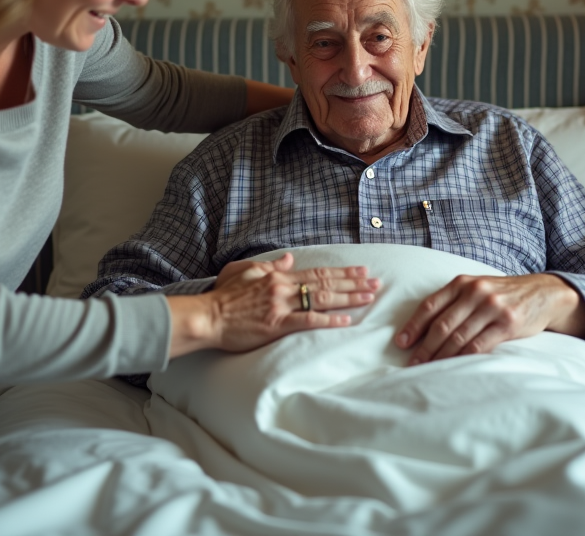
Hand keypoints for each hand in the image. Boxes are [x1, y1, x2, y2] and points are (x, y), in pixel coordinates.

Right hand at [167, 253, 378, 356]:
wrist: (208, 317)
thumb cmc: (223, 296)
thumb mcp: (244, 271)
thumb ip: (269, 266)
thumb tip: (288, 259)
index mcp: (277, 276)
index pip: (317, 272)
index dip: (342, 272)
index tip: (361, 271)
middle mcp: (283, 288)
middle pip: (326, 283)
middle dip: (353, 283)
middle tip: (376, 283)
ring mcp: (281, 306)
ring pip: (322, 299)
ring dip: (349, 298)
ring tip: (369, 297)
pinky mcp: (276, 325)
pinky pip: (308, 320)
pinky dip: (329, 320)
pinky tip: (346, 320)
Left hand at [394, 273, 584, 364]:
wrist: (542, 292)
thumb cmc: (501, 294)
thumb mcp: (476, 288)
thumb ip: (453, 302)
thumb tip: (422, 328)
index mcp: (462, 283)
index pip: (430, 305)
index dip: (413, 325)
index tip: (401, 343)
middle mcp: (475, 292)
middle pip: (442, 324)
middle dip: (424, 347)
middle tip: (412, 364)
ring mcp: (492, 307)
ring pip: (459, 337)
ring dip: (440, 356)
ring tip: (428, 369)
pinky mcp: (507, 323)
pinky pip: (480, 345)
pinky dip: (463, 358)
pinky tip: (454, 367)